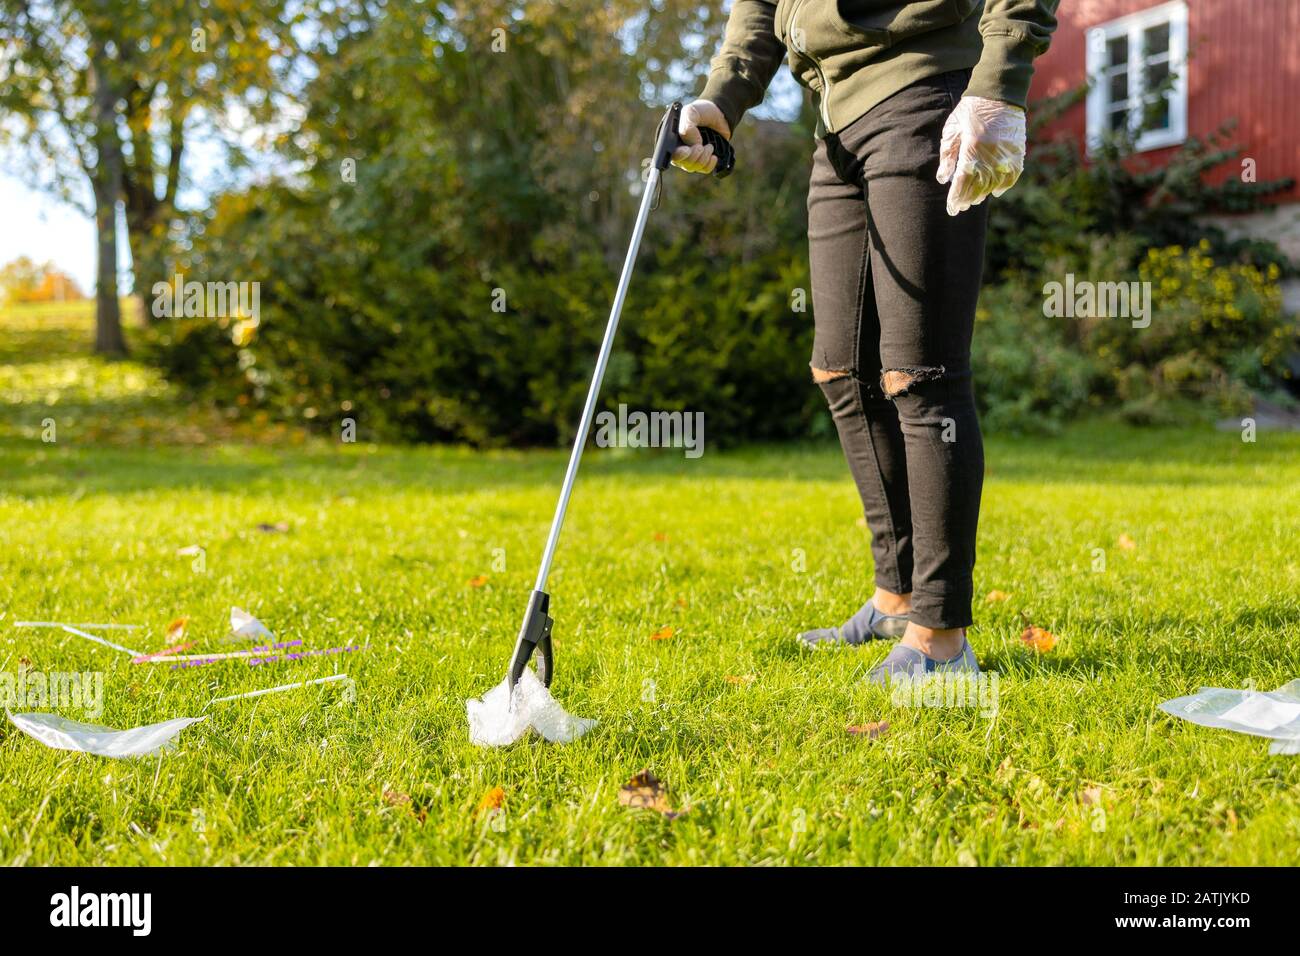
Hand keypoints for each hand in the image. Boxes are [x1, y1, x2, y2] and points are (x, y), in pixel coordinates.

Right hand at [672, 100, 731, 174]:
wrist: (719, 114)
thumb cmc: (701, 111)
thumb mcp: (692, 111)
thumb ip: (687, 124)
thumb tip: (692, 143)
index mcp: (672, 138)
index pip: (669, 153)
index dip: (678, 155)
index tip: (686, 150)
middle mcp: (679, 150)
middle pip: (681, 163)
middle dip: (693, 156)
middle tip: (701, 146)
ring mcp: (691, 157)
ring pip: (693, 167)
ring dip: (703, 158)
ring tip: (709, 146)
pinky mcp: (703, 161)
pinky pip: (704, 170)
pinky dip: (709, 164)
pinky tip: (714, 156)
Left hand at [936, 96, 1025, 215]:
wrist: (998, 93)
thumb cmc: (969, 111)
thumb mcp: (952, 129)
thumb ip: (947, 155)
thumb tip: (943, 179)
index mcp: (972, 148)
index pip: (963, 181)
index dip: (957, 198)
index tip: (952, 209)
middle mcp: (990, 154)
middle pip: (978, 186)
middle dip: (968, 199)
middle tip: (961, 206)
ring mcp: (1006, 153)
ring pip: (994, 183)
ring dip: (984, 194)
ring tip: (975, 200)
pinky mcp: (1017, 150)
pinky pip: (1012, 174)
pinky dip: (1004, 186)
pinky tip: (995, 192)